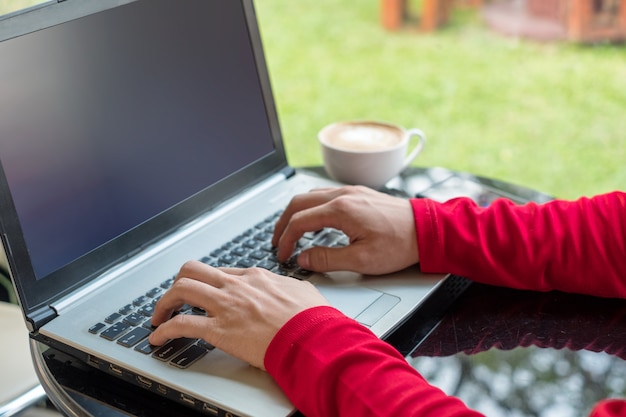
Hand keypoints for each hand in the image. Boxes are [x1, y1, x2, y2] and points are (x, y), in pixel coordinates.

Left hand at [149, 261, 328, 369]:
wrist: (313, 336)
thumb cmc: (312, 318)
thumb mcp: (302, 291)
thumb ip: (288, 288)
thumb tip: (290, 289)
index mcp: (255, 277)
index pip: (221, 272)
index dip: (208, 283)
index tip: (204, 293)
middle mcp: (236, 286)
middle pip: (193, 270)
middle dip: (178, 283)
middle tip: (175, 299)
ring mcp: (226, 305)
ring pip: (181, 289)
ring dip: (164, 302)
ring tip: (159, 316)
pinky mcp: (220, 329)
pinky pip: (182, 324)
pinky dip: (164, 331)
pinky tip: (159, 339)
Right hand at [272, 185, 418, 274]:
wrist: (427, 229)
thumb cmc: (400, 244)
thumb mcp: (362, 260)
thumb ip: (327, 259)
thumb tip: (304, 259)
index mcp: (340, 210)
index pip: (299, 221)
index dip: (286, 240)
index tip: (283, 255)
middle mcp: (342, 195)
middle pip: (298, 202)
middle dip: (283, 223)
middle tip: (277, 242)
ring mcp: (351, 191)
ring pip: (311, 196)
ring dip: (296, 213)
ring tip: (291, 232)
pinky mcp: (358, 193)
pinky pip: (325, 195)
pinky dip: (311, 207)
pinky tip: (314, 221)